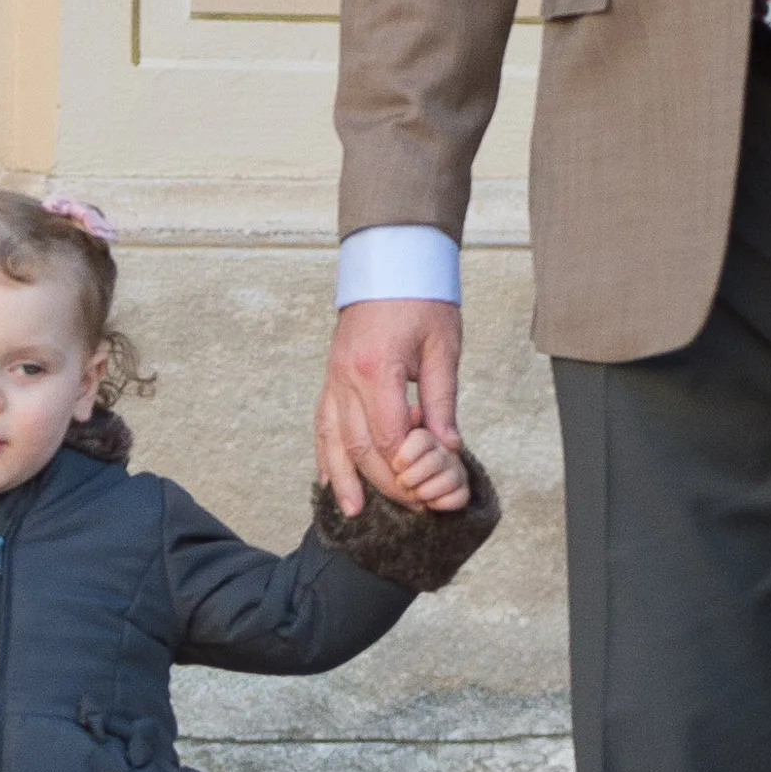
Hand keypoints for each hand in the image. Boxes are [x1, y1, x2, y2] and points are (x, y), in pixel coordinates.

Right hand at [317, 298, 466, 509]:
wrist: (391, 260)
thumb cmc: (421, 298)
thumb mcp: (442, 348)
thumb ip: (442, 400)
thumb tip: (448, 448)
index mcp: (377, 370)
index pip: (388, 437)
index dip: (406, 470)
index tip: (427, 492)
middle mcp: (347, 377)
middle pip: (358, 445)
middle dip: (383, 482)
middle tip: (409, 508)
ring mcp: (334, 376)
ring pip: (331, 437)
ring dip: (341, 477)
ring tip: (351, 511)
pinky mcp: (331, 374)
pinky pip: (322, 420)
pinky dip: (324, 451)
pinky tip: (329, 475)